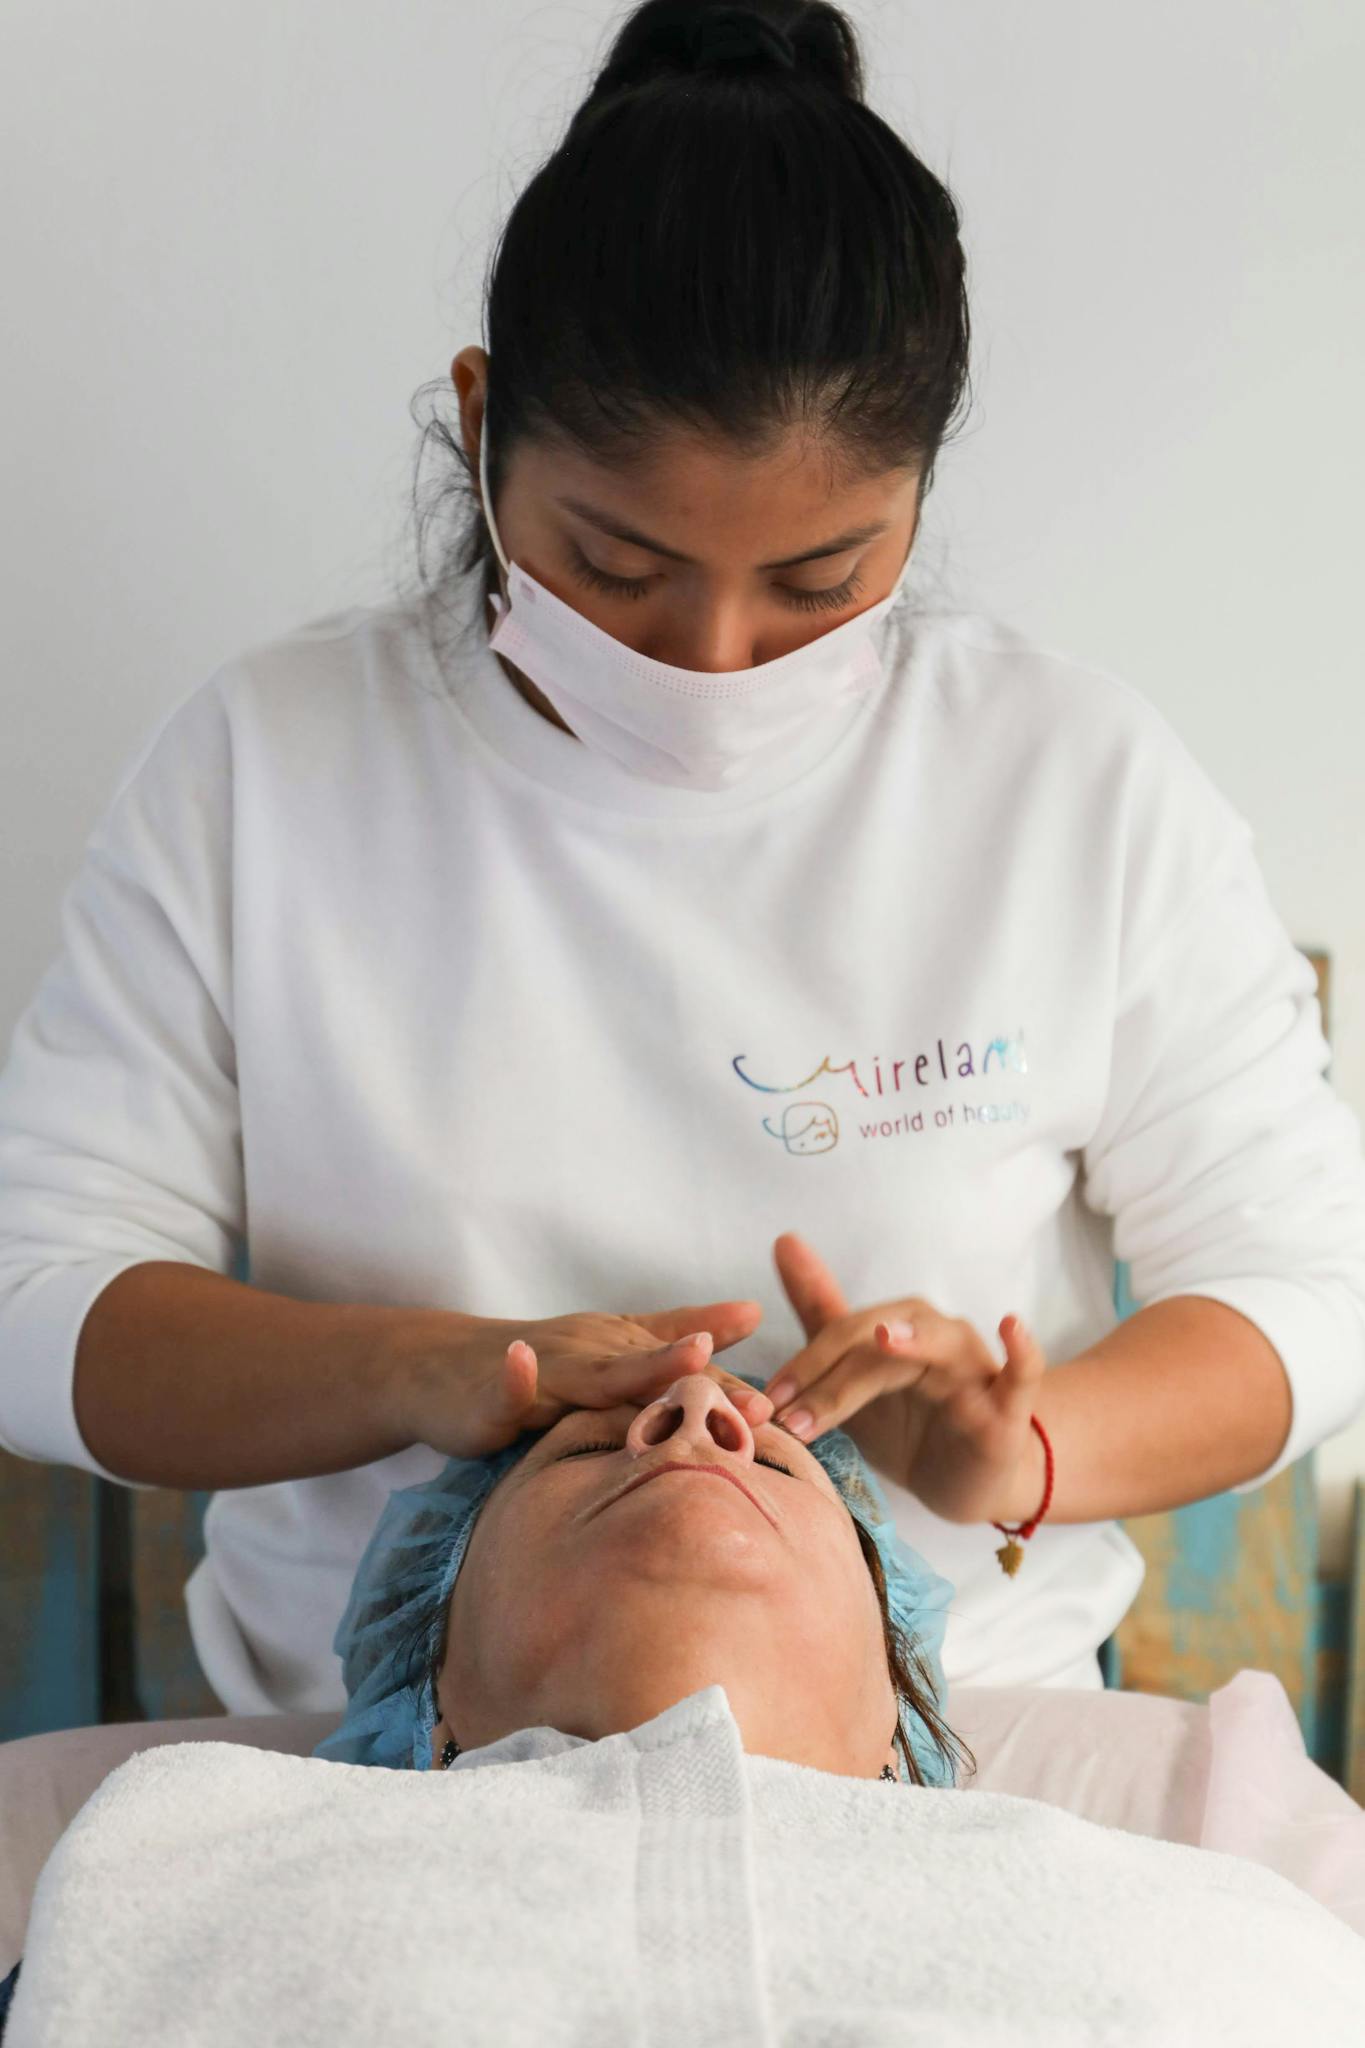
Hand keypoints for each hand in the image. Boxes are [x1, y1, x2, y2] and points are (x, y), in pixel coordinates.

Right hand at [389, 1298, 770, 1458]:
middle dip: (711, 1384)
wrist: (444, 1368)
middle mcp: (595, 1352)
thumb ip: (678, 1334)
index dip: (733, 1391)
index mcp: (625, 1349)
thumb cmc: (541, 1367)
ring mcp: (549, 1366)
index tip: (785, 1410)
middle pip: (658, 1372)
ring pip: (600, 1373)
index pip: (688, 1374)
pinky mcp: (499, 1389)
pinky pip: (508, 1382)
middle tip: (762, 1405)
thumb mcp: (614, 1354)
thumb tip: (754, 1314)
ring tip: (690, 1355)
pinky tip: (522, 1362)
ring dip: (642, 1364)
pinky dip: (516, 1373)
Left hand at [760, 1232, 1045, 1522]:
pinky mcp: (1010, 1406)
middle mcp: (935, 1336)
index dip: (802, 1365)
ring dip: (906, 1350)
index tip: (766, 1401)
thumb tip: (785, 1240)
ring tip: (883, 1338)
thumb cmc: (907, 1420)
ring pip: (938, 1347)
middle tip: (792, 1419)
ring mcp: (974, 1367)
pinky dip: (1022, 1349)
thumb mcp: (854, 1375)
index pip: (842, 1335)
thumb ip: (821, 1312)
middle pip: (879, 1344)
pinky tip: (1012, 1326)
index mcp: (897, 1326)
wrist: (964, 1481)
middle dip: (832, 1382)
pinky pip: (1023, 1372)